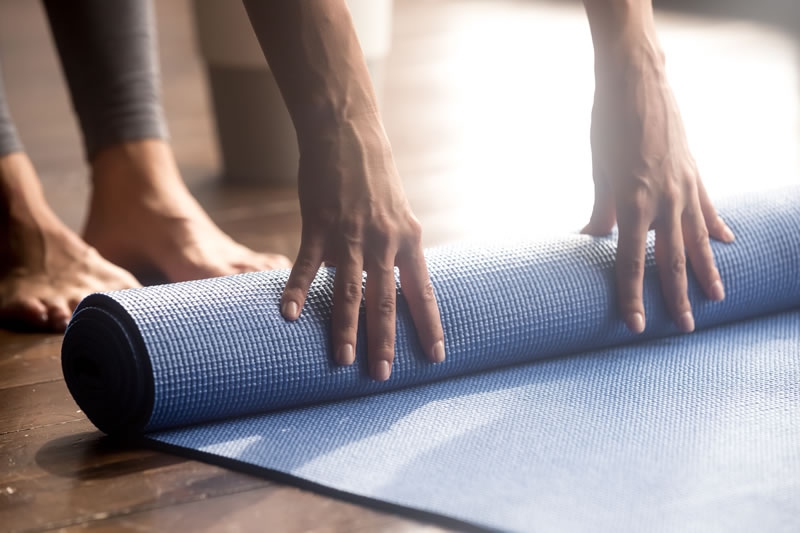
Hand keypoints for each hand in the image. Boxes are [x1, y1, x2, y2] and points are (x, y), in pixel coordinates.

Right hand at [280, 115, 444, 379]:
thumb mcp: (398, 212)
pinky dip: (298, 292)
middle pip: (386, 302)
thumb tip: (392, 281)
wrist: (348, 133)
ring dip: (346, 329)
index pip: (423, 292)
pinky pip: (308, 266)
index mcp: (409, 240)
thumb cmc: (374, 175)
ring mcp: (351, 235)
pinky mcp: (319, 225)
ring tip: (344, 360)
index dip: (430, 326)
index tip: (437, 356)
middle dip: (385, 342)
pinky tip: (289, 316)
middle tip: (383, 376)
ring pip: (350, 292)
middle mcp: (384, 242)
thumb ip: (396, 248)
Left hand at [582, 40, 734, 333]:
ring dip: (706, 271)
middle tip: (685, 328)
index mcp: (632, 203)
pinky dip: (715, 228)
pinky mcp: (695, 172)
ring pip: (697, 239)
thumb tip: (587, 237)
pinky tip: (726, 244)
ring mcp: (684, 186)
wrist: (636, 82)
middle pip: (671, 260)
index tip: (637, 326)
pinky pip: (708, 208)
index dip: (632, 298)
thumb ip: (601, 210)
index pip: (630, 263)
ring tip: (717, 298)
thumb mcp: (599, 172)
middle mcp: (663, 200)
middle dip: (677, 297)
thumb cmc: (609, 126)